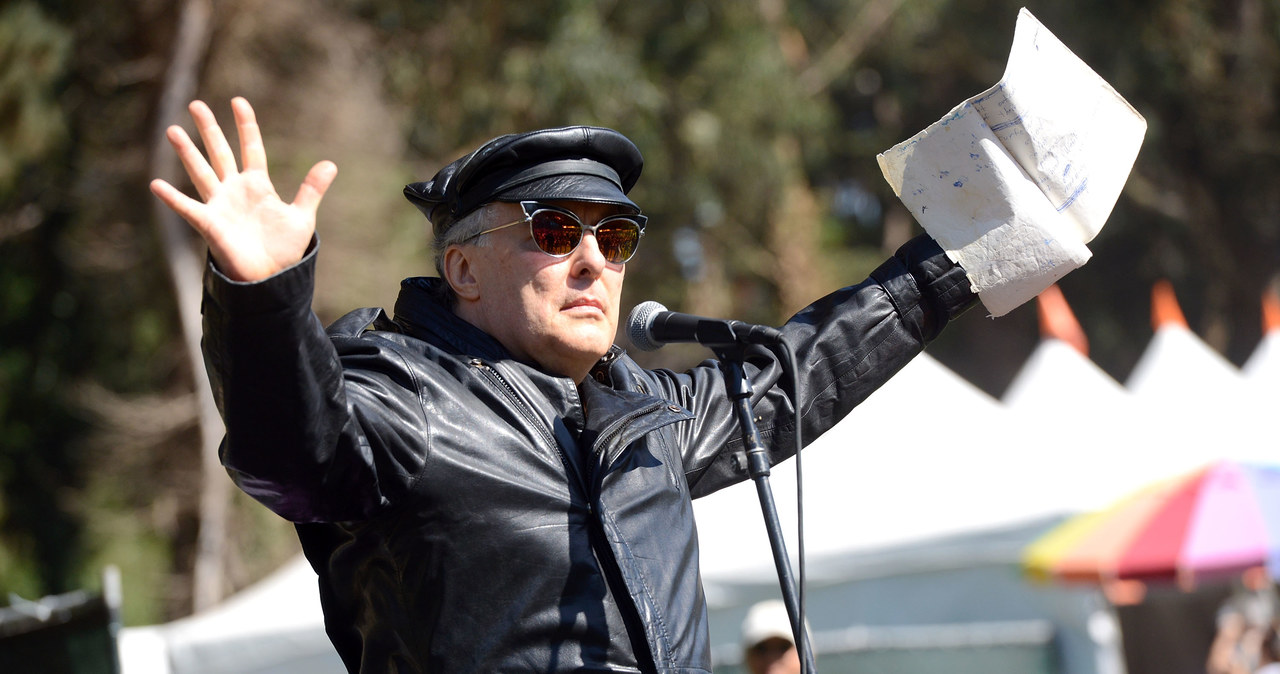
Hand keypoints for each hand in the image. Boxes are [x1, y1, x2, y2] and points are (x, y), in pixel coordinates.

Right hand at [150, 97, 337, 281]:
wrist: (272, 278)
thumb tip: (330, 163)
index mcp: (258, 186)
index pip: (251, 148)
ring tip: (172, 130)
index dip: (245, 125)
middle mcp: (235, 191)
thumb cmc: (284, 250)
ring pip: (201, 172)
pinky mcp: (210, 224)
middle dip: (209, 129)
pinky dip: (172, 198)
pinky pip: (188, 208)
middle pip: (220, 153)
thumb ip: (312, 190)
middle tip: (196, 104)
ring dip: (187, 152)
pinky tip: (156, 184)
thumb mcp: (302, 217)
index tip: (238, 101)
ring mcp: (220, 205)